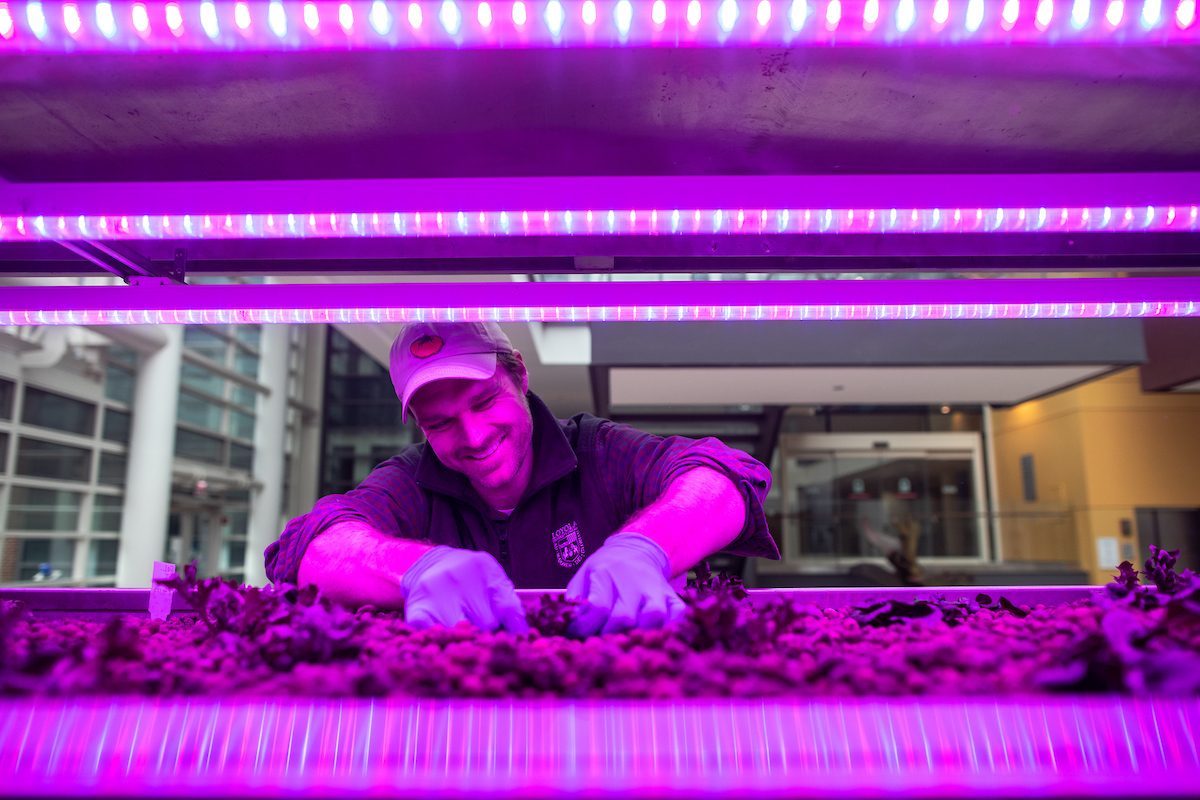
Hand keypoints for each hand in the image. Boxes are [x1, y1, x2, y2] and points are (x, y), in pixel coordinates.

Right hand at [400, 546, 529, 632]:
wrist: (429, 565)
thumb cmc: (469, 577)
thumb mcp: (493, 579)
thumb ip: (509, 603)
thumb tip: (523, 634)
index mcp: (481, 567)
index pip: (506, 607)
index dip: (514, 628)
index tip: (517, 641)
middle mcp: (456, 578)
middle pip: (485, 624)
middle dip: (489, 630)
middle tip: (484, 628)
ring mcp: (433, 594)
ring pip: (462, 634)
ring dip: (467, 638)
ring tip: (465, 629)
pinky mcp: (416, 611)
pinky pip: (435, 637)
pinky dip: (443, 641)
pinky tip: (447, 634)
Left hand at [565, 533, 687, 635]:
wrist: (635, 550)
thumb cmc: (605, 569)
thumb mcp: (584, 575)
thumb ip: (575, 599)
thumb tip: (567, 625)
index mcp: (605, 572)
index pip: (598, 606)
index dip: (585, 627)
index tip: (576, 635)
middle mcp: (633, 579)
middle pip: (625, 616)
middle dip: (610, 635)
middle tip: (600, 642)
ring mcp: (655, 588)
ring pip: (654, 616)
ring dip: (639, 634)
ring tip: (626, 643)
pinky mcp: (671, 595)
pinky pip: (678, 613)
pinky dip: (671, 627)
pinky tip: (657, 637)